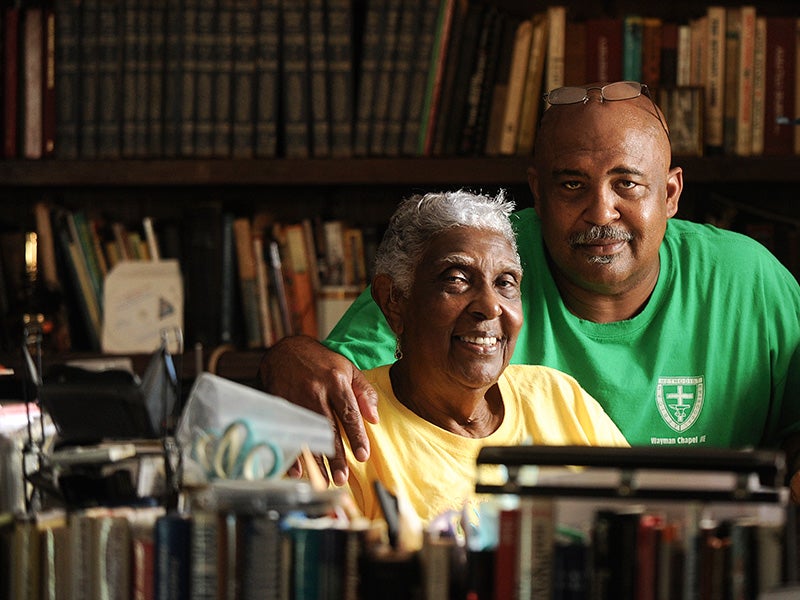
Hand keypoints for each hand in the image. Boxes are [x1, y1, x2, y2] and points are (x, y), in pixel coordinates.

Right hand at [257, 335, 378, 485]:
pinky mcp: (280, 403)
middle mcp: (316, 391)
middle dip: (335, 455)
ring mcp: (296, 398)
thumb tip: (374, 418)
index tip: (363, 456)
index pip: (349, 413)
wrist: (286, 349)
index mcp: (336, 381)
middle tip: (342, 477)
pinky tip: (297, 469)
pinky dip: (292, 451)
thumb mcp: (348, 369)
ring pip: (308, 433)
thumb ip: (364, 393)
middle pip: (328, 428)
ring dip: (316, 459)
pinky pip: (288, 431)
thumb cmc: (321, 362)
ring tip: (324, 479)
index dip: (357, 436)